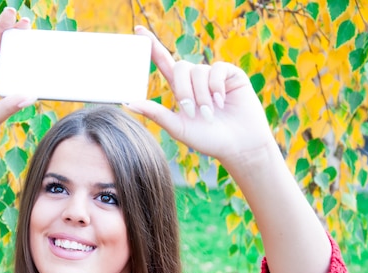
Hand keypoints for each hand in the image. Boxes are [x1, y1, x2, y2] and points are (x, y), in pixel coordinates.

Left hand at [126, 27, 275, 169]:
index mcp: (181, 90)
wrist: (240, 146)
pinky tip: (222, 102)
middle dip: (183, 90)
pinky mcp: (231, 74)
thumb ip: (156, 114)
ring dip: (202, 95)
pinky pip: (217, 69)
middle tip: (192, 112)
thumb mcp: (178, 127)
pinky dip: (216, 87)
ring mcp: (214, 76)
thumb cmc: (208, 140)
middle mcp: (196, 80)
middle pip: (180, 67)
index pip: (164, 63)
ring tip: (210, 114)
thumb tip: (127, 103)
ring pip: (198, 71)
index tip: (138, 30)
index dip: (152, 46)